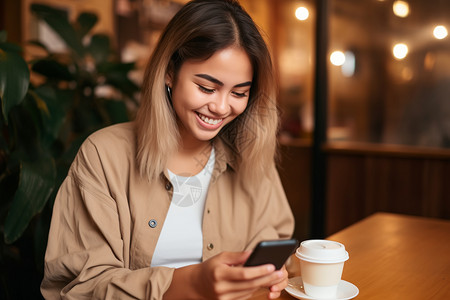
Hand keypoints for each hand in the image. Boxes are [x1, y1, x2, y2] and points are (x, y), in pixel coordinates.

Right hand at [165, 251, 284, 299]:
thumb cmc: (209, 268)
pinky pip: (245, 296)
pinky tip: (262, 282)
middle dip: (267, 278)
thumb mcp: (221, 257)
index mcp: (219, 274)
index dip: (259, 270)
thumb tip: (253, 253)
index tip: (271, 266)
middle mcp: (222, 288)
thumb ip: (238, 256)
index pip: (243, 274)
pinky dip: (254, 289)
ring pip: (249, 291)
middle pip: (250, 284)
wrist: (196, 285)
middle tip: (280, 272)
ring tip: (275, 276)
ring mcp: (224, 298)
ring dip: (263, 284)